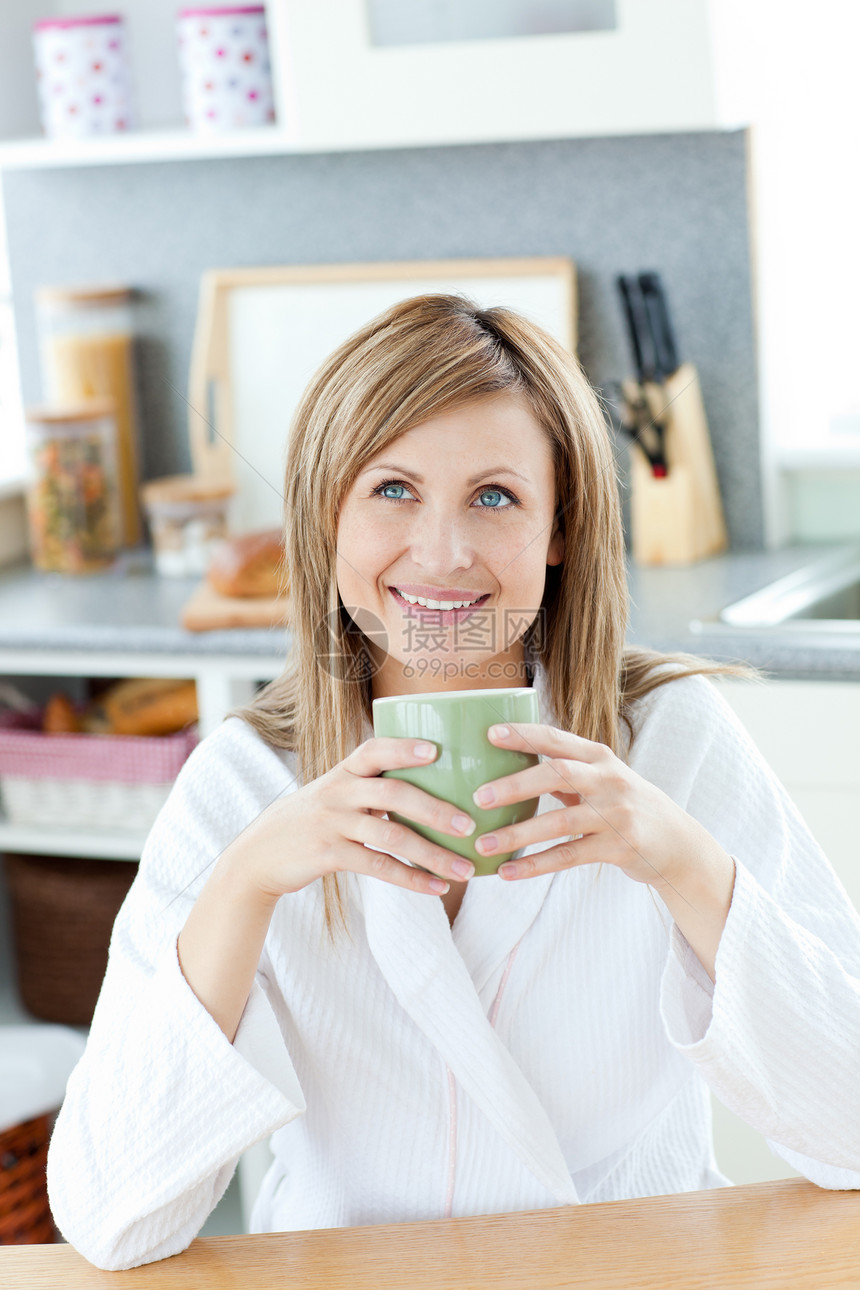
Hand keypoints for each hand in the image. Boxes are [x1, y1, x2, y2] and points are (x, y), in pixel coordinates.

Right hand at [228, 737, 476, 902]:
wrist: (258, 855)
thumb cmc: (310, 821)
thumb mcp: (333, 794)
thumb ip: (369, 788)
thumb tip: (430, 792)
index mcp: (343, 772)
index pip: (374, 750)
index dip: (404, 748)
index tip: (437, 750)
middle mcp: (338, 792)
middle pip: (394, 793)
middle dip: (436, 809)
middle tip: (470, 824)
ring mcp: (332, 824)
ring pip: (392, 836)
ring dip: (433, 854)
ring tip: (465, 868)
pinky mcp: (328, 855)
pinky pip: (378, 867)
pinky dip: (412, 879)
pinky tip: (436, 887)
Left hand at [471, 722, 722, 896]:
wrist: (679, 844)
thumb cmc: (627, 806)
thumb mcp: (603, 779)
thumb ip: (565, 772)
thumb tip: (511, 765)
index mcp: (600, 757)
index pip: (557, 738)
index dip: (524, 734)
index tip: (490, 734)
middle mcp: (609, 780)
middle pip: (558, 774)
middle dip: (516, 785)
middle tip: (479, 797)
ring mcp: (616, 814)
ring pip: (559, 822)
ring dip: (518, 834)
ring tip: (482, 845)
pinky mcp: (618, 847)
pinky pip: (569, 856)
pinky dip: (535, 865)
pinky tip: (507, 872)